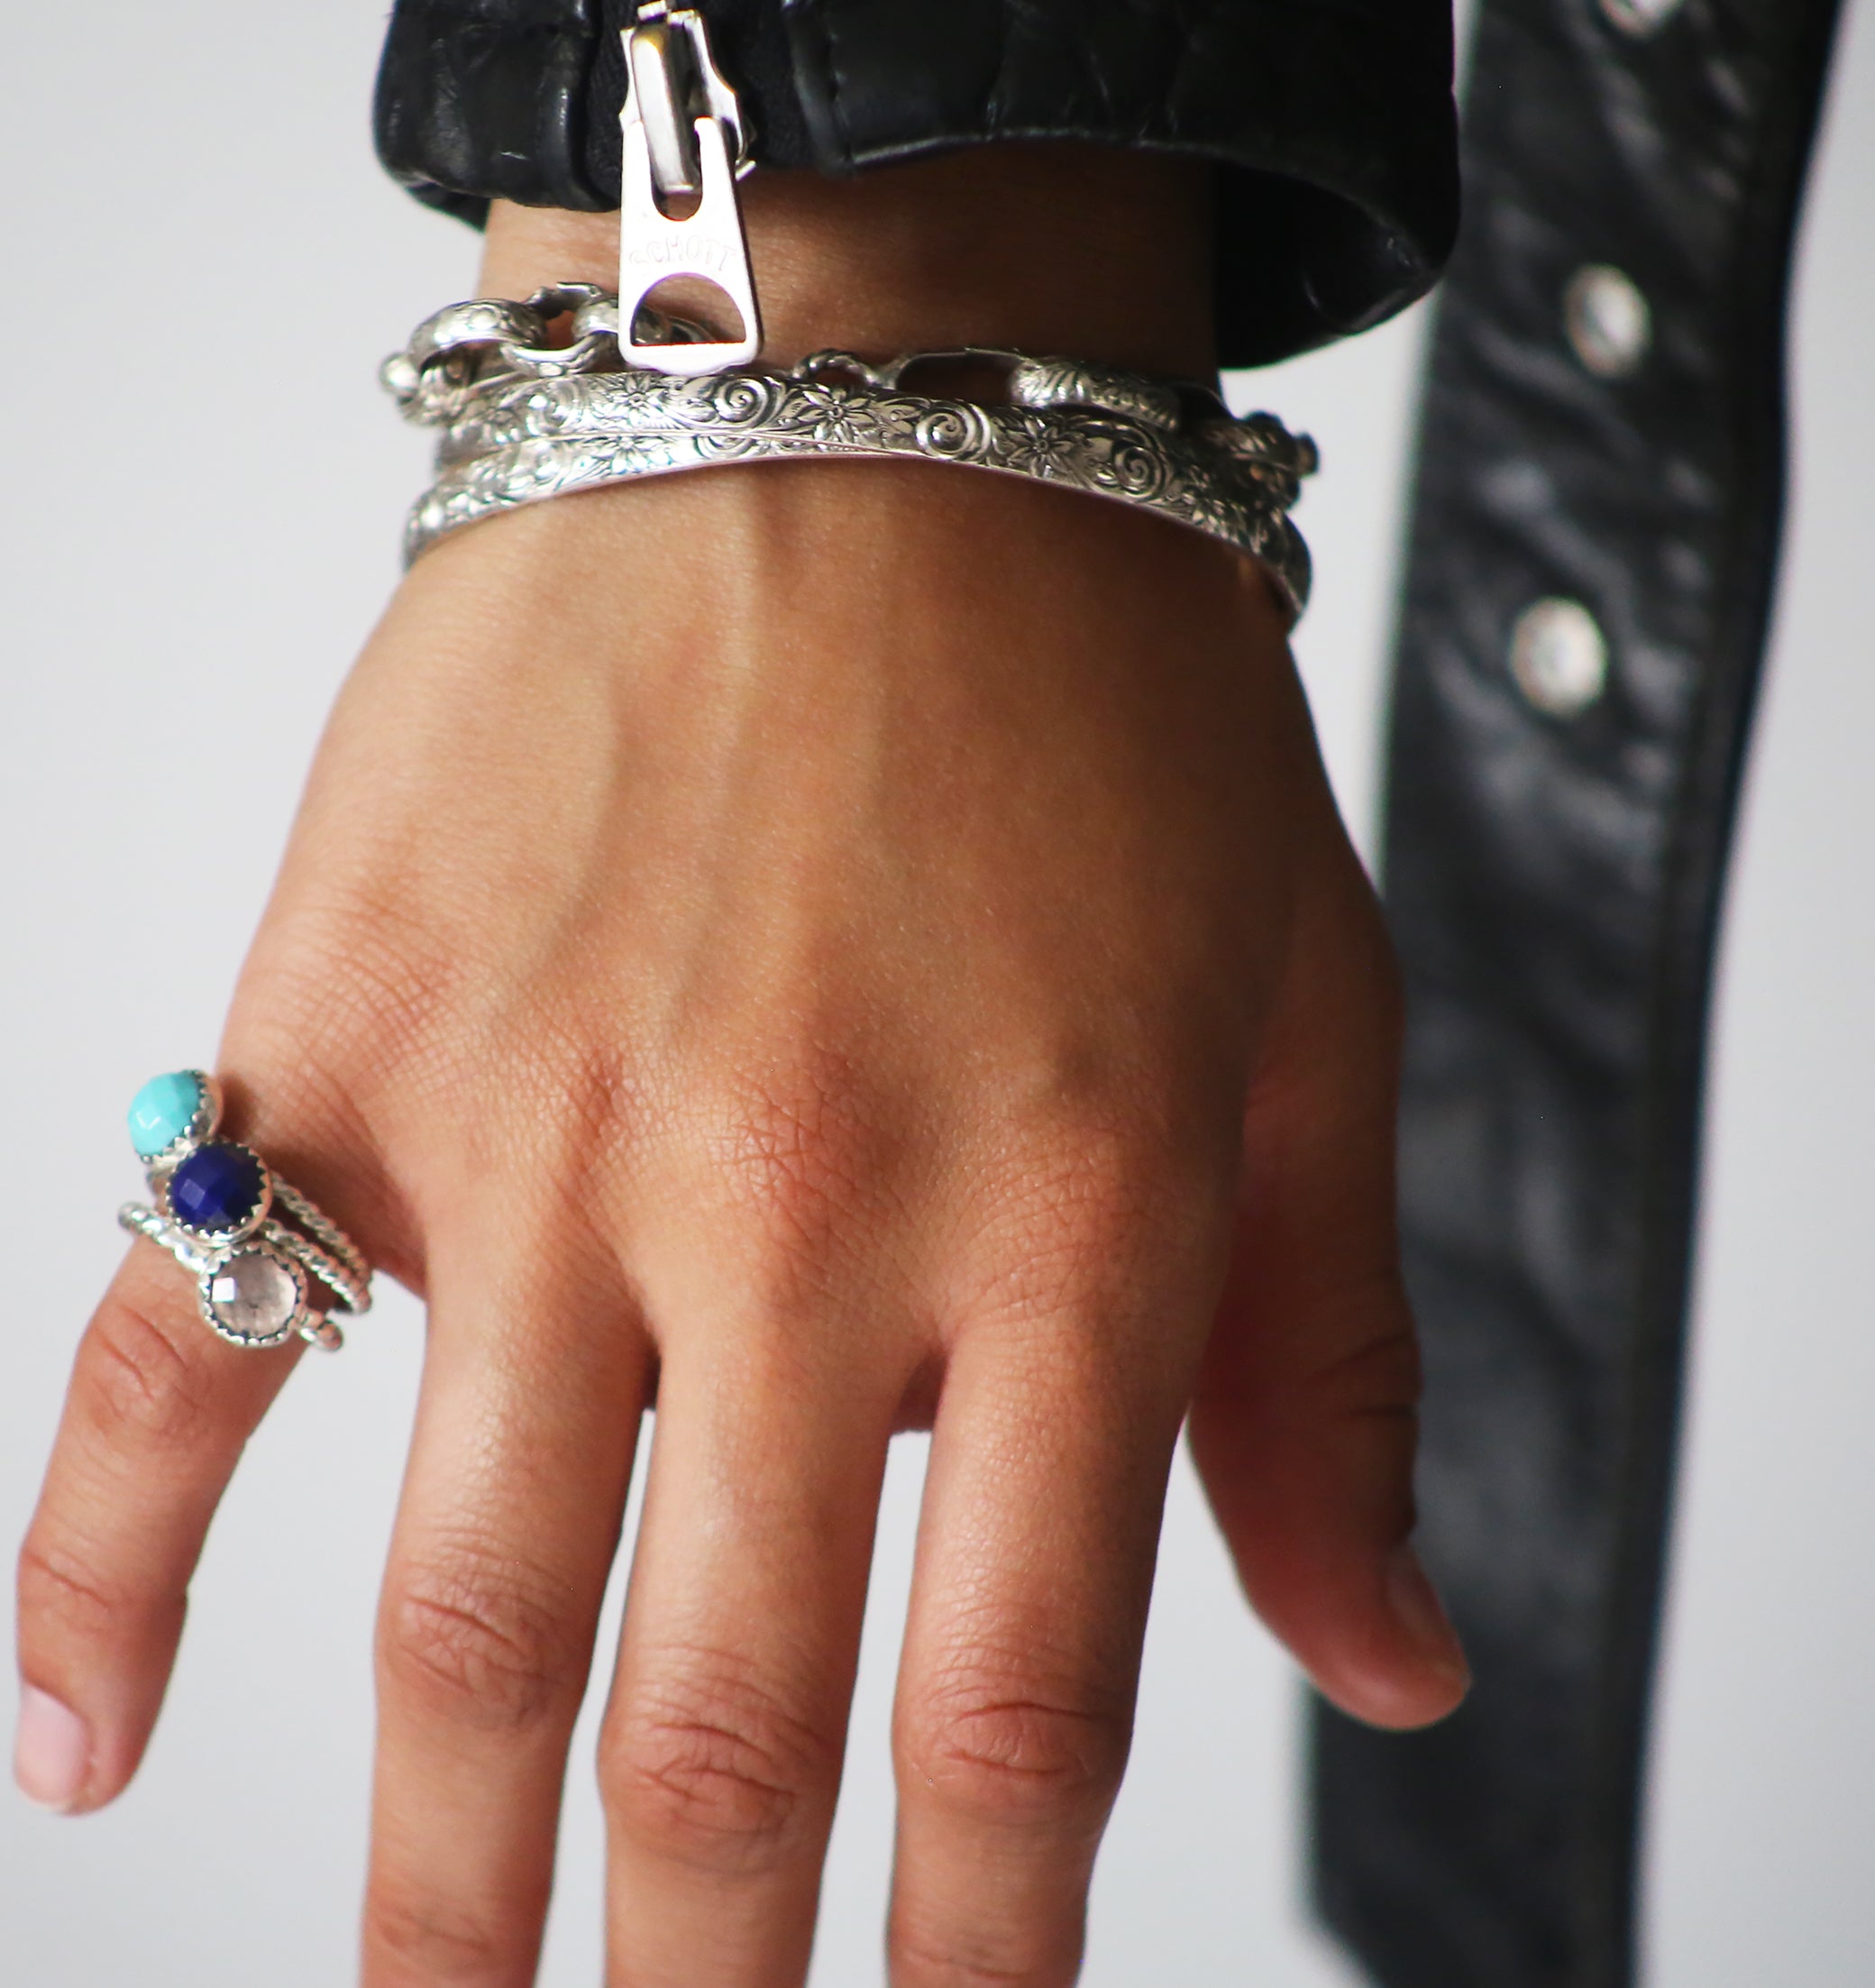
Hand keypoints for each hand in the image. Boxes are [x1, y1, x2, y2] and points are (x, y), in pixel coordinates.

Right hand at [15, 152, 1466, 1986]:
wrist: (866, 393)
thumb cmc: (1114, 713)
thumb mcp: (1309, 1026)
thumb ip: (1335, 1373)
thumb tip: (1396, 1673)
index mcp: (1075, 1215)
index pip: (1019, 1712)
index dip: (981, 1967)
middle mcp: (802, 1203)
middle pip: (717, 1724)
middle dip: (688, 1986)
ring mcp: (545, 1119)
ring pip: (463, 1609)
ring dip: (435, 1879)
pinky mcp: (351, 1026)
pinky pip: (176, 1342)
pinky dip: (98, 1562)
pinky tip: (82, 1746)